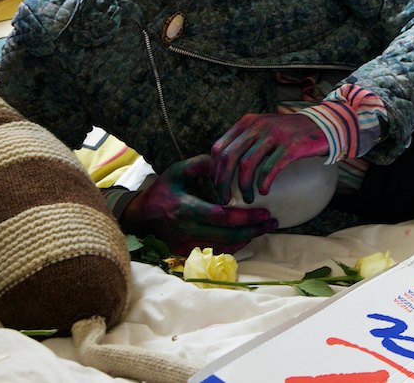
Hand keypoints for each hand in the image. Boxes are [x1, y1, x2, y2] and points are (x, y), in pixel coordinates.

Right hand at [121, 154, 278, 254]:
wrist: (140, 218)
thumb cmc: (162, 191)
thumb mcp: (177, 171)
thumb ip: (202, 164)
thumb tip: (226, 160)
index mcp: (185, 208)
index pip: (221, 217)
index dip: (245, 217)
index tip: (265, 211)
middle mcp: (187, 230)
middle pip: (228, 236)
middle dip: (254, 230)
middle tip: (272, 222)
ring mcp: (187, 244)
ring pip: (225, 247)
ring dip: (248, 239)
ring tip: (266, 228)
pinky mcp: (188, 252)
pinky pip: (217, 252)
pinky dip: (235, 245)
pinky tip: (248, 235)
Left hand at [211, 112, 329, 204]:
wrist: (325, 125)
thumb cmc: (291, 132)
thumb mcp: (264, 129)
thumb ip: (245, 141)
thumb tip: (221, 166)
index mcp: (248, 122)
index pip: (218, 147)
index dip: (214, 170)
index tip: (217, 186)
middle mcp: (258, 126)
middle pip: (228, 158)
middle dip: (223, 182)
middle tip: (225, 199)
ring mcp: (274, 135)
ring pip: (247, 165)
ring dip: (243, 187)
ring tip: (248, 199)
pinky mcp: (290, 147)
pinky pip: (269, 169)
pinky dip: (263, 184)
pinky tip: (264, 192)